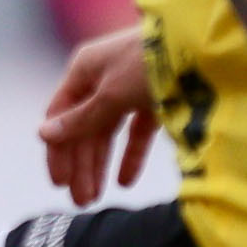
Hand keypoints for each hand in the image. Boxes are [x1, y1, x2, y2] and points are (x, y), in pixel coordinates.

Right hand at [37, 26, 156, 200]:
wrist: (203, 45)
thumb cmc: (150, 63)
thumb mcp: (112, 94)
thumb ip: (81, 119)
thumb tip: (42, 135)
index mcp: (83, 71)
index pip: (61, 117)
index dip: (58, 151)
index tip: (59, 183)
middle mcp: (102, 79)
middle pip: (85, 128)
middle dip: (82, 165)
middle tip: (82, 201)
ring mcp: (128, 88)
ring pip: (108, 132)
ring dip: (101, 164)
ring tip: (97, 196)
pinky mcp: (154, 97)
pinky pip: (136, 130)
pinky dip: (130, 154)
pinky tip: (125, 180)